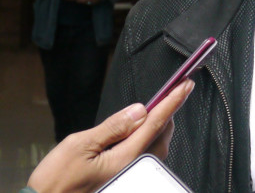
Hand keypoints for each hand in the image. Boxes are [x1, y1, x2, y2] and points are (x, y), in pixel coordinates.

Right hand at [27, 79, 193, 192]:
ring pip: (157, 144)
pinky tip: (142, 131)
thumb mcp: (80, 146)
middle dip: (169, 111)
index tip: (185, 85)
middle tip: (175, 91)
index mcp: (126, 158)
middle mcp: (135, 168)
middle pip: (162, 133)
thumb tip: (138, 110)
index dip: (173, 102)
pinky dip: (150, 138)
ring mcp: (133, 176)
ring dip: (160, 125)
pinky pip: (147, 154)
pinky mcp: (126, 179)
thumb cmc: (57, 180)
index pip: (156, 123)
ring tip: (161, 107)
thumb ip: (113, 127)